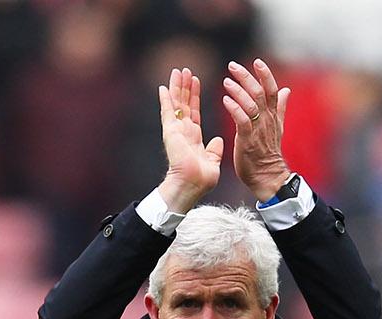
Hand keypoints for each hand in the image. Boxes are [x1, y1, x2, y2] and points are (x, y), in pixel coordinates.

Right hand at [157, 67, 221, 211]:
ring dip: (177, 87)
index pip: (193, 112)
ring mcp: (176, 131)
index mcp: (193, 138)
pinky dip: (165, 99)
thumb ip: (214, 150)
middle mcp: (183, 132)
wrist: (191, 185)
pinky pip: (167, 112)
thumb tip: (218, 140)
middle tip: (186, 70)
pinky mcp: (171, 132)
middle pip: (183, 104)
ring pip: (176, 104)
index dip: (194, 96)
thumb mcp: (213, 162)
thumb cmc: (201, 180)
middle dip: (185, 86)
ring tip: (178, 71)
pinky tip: (163, 87)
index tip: (196, 81)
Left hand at [222, 58, 291, 201]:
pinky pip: (242, 121)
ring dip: (238, 91)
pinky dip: (234, 109)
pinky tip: (225, 100)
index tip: (257, 62)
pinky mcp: (248, 140)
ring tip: (226, 81)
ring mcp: (258, 130)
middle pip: (260, 92)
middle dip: (246, 77)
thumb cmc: (268, 153)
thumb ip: (280, 107)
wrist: (268, 177)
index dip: (265, 75)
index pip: (272, 90)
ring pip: (251, 104)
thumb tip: (287, 90)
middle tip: (232, 66)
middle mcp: (267, 120)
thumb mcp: (277, 126)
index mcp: (273, 116)